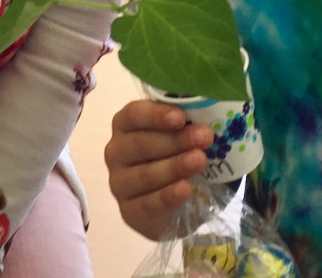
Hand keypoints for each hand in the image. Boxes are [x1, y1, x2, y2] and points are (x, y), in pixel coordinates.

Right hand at [104, 99, 213, 239]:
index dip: (156, 115)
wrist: (176, 201)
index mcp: (124, 125)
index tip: (181, 117)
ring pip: (144, 175)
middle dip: (175, 140)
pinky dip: (167, 197)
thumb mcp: (178, 133)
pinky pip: (147, 205)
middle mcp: (116, 152)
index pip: (133, 115)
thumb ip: (184, 122)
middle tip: (205, 137)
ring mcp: (119, 184)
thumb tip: (204, 110)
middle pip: (140, 144)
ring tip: (200, 160)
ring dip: (174, 166)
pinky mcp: (129, 212)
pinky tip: (185, 189)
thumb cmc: (174, 154)